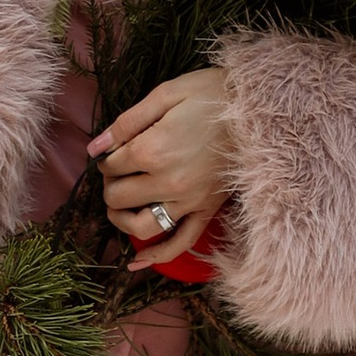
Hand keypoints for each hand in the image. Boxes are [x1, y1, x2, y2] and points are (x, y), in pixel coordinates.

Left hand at [90, 66, 235, 266]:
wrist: (261, 107)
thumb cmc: (212, 93)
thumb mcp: (166, 93)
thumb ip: (126, 123)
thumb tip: (94, 147)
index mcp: (153, 149)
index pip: (111, 165)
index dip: (106, 158)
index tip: (114, 150)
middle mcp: (168, 182)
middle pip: (119, 197)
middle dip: (111, 185)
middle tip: (118, 172)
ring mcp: (189, 200)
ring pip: (141, 226)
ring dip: (121, 220)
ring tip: (119, 208)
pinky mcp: (207, 210)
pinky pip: (180, 243)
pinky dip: (157, 256)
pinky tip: (137, 262)